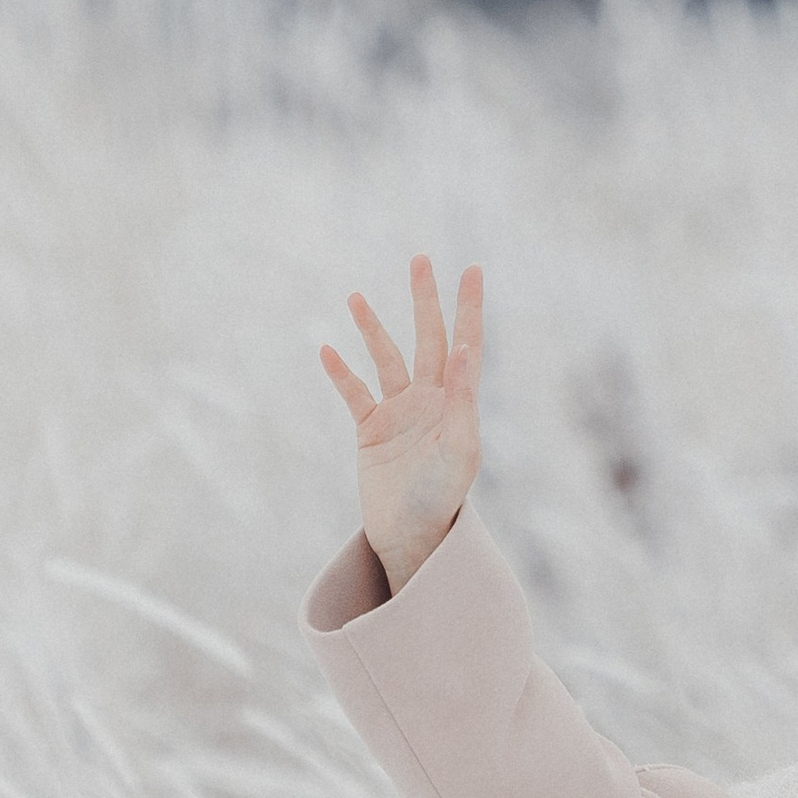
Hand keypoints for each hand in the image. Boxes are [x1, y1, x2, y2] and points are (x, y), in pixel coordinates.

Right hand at [319, 255, 483, 593]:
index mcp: (456, 401)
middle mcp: (430, 400)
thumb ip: (464, 400)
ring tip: (356, 297)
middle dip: (423, 300)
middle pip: (426, 338)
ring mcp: (399, 413)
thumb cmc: (442, 498)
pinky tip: (326, 350)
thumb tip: (467, 348)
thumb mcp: (459, 450)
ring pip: (385, 359)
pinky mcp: (371, 431)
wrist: (410, 538)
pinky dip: (341, 373)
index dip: (469, 307)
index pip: (466, 342)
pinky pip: (354, 394)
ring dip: (372, 328)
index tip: (471, 269)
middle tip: (419, 260)